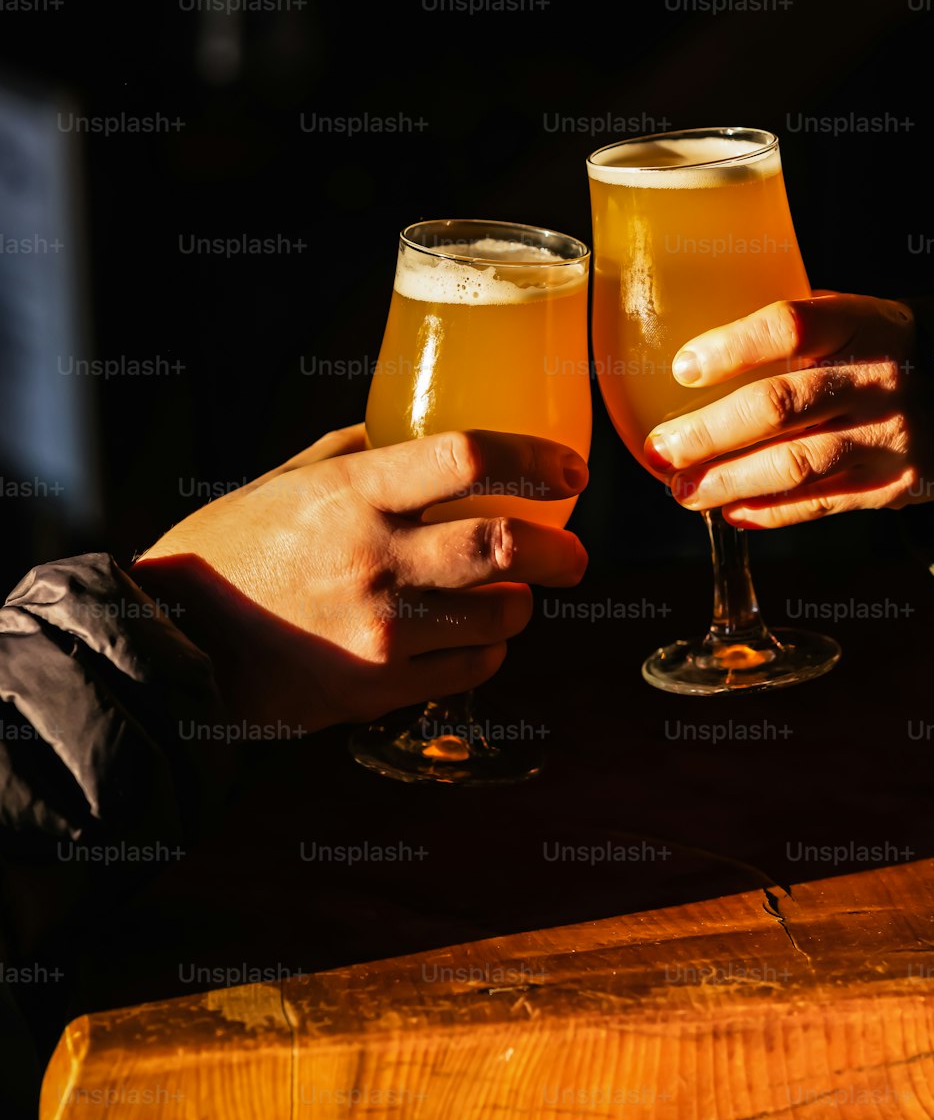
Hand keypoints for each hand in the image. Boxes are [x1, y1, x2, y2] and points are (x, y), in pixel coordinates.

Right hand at [131, 424, 587, 730]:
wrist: (172, 641)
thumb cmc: (229, 550)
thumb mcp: (288, 478)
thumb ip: (360, 451)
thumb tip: (422, 430)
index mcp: (352, 492)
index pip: (468, 457)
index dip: (535, 458)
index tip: (571, 469)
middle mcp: (374, 558)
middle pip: (506, 546)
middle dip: (562, 551)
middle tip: (574, 553)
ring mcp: (379, 630)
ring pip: (501, 616)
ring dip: (522, 603)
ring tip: (513, 595)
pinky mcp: (376, 689)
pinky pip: (470, 669)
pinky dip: (488, 651)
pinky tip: (474, 637)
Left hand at [642, 292, 933, 526]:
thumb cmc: (884, 347)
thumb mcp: (852, 314)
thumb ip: (791, 330)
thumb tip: (691, 354)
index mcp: (858, 322)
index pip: (789, 327)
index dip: (731, 349)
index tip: (681, 369)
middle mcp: (874, 379)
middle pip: (779, 406)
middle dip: (708, 433)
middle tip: (660, 450)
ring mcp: (887, 436)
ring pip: (795, 465)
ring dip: (729, 482)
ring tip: (682, 492)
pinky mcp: (893, 485)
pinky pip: (822, 504)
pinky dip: (771, 512)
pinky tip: (730, 513)